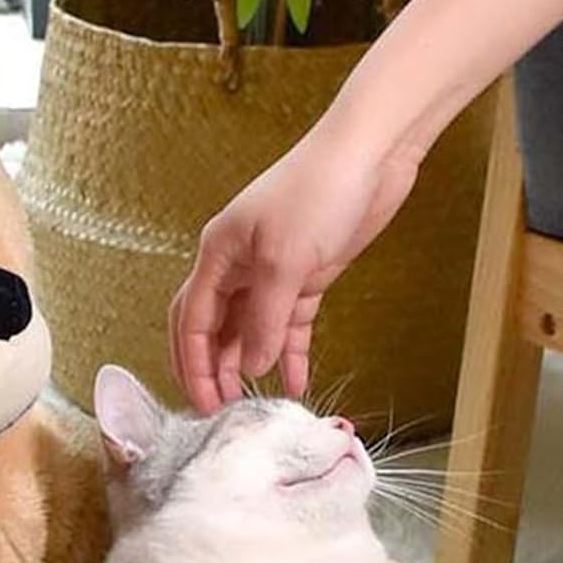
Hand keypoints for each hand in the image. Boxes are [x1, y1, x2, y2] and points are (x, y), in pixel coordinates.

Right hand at [169, 118, 421, 412]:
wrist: (371, 153)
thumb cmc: (318, 191)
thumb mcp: (284, 260)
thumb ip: (265, 319)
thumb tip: (253, 366)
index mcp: (218, 255)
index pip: (191, 320)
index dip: (193, 364)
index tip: (203, 402)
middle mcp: (238, 266)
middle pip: (214, 328)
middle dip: (213, 369)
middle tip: (222, 410)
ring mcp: (272, 272)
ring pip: (251, 330)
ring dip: (250, 365)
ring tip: (254, 403)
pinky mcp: (306, 276)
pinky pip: (289, 324)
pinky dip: (289, 353)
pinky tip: (294, 381)